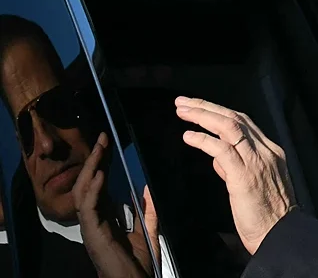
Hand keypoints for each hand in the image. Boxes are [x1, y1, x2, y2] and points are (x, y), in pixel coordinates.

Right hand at [73, 133, 159, 277]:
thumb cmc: (138, 263)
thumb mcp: (147, 231)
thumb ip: (148, 211)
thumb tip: (148, 187)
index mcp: (105, 216)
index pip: (100, 184)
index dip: (103, 163)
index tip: (107, 145)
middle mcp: (94, 218)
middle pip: (90, 182)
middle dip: (95, 160)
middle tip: (102, 138)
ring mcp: (90, 225)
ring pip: (84, 190)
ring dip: (92, 168)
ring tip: (100, 149)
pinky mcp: (91, 232)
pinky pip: (88, 206)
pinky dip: (92, 188)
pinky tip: (99, 174)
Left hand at [175, 96, 296, 254]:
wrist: (280, 234)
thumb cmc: (267, 215)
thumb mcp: (253, 185)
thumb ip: (235, 168)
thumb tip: (218, 158)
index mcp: (271, 152)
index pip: (244, 121)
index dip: (219, 111)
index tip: (199, 108)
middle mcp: (265, 151)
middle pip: (235, 118)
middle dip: (207, 107)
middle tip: (184, 103)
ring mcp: (256, 161)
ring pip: (229, 126)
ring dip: (202, 116)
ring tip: (182, 112)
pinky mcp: (244, 175)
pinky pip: (221, 149)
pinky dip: (203, 140)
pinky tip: (189, 136)